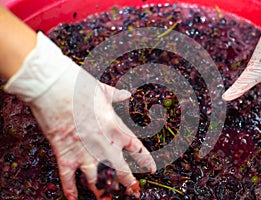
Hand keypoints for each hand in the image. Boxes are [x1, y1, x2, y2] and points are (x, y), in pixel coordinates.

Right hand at [5, 32, 155, 198]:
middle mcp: (103, 142)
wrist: (54, 86)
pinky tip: (73, 199)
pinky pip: (69, 178)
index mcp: (114, 126)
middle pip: (120, 168)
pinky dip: (70, 190)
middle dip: (128, 182)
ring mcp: (84, 150)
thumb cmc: (79, 85)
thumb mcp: (102, 89)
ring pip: (97, 179)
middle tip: (134, 193)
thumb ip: (116, 95)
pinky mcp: (65, 153)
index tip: (151, 169)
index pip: (136, 148)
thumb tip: (126, 93)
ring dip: (102, 192)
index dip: (145, 160)